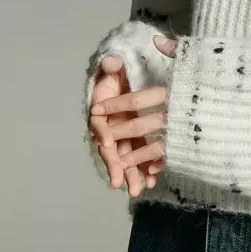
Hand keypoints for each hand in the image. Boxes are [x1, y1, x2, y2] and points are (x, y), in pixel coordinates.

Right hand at [89, 34, 177, 189]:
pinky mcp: (137, 135)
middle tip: (118, 182)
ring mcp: (124, 131)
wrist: (126, 72)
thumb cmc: (120, 69)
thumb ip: (112, 63)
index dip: (103, 133)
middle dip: (115, 164)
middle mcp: (111, 123)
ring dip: (131, 172)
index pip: (100, 123)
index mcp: (103, 107)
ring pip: (126, 154)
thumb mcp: (114, 63)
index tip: (107, 143)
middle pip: (111, 146)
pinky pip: (140, 152)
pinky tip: (151, 180)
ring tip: (136, 190)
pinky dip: (145, 166)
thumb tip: (112, 61)